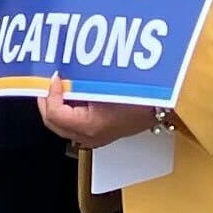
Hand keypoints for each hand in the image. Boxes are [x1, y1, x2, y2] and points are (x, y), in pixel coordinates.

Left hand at [39, 85, 159, 148]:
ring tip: (62, 85)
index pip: (54, 114)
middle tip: (49, 81)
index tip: (55, 76)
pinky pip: (74, 122)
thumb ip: (80, 81)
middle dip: (48, 100)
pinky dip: (70, 107)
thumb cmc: (142, 96)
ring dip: (58, 103)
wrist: (163, 106)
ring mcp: (94, 138)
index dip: (50, 93)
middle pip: (53, 122)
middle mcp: (89, 137)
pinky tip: (76, 92)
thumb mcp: (105, 85)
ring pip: (62, 123)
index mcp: (90, 127)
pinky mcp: (99, 134)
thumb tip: (61, 74)